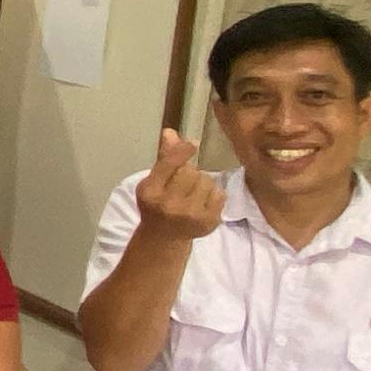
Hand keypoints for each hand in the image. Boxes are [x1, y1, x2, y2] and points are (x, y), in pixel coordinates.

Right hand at [134, 128, 224, 242]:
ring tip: (193, 194)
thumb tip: (170, 132)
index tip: (193, 144)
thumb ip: (164, 158)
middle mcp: (168, 204)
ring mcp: (190, 215)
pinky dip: (214, 195)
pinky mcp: (208, 222)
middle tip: (183, 185)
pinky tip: (203, 203)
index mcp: (150, 192)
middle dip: (190, 173)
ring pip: (207, 181)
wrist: (164, 238)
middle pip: (191, 171)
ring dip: (203, 183)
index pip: (169, 164)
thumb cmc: (157, 204)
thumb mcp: (153, 182)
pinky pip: (220, 194)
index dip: (183, 151)